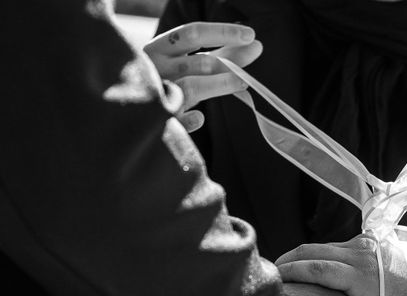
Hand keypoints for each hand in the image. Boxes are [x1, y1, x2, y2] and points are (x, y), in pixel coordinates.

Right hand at [144, 22, 262, 131]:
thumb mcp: (184, 62)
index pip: (192, 34)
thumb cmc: (163, 80)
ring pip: (190, 88)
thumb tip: (255, 45)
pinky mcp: (158, 123)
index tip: (250, 35)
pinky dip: (188, 120)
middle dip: (226, 62)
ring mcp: (156, 96)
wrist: (122, 112)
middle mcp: (156, 69)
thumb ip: (219, 55)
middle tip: (252, 59)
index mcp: (159, 49)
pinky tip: (200, 118)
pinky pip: (176, 123)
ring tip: (242, 83)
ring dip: (218, 84)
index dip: (222, 32)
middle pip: (195, 62)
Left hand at [277, 236, 406, 295]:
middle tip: (273, 272)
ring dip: (287, 265)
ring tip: (269, 277)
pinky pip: (318, 270)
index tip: (294, 270)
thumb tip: (383, 289)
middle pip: (317, 250)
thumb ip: (390, 277)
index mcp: (375, 248)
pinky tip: (281, 279)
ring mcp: (361, 259)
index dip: (311, 259)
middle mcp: (364, 248)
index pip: (334, 252)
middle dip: (292, 260)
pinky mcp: (360, 275)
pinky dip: (296, 271)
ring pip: (311, 255)